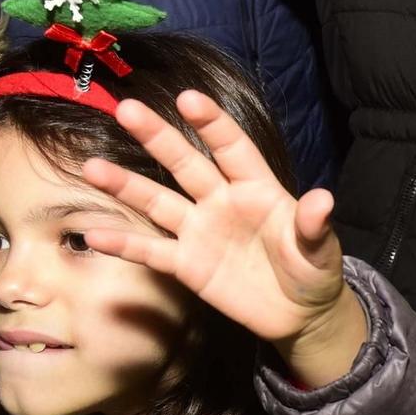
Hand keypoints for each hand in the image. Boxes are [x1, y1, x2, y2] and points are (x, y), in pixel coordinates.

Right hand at [80, 93, 367, 385]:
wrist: (299, 315)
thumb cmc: (313, 272)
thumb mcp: (320, 251)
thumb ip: (314, 226)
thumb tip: (324, 200)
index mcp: (257, 189)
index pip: (232, 148)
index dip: (212, 124)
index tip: (189, 99)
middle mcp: (222, 202)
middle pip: (185, 164)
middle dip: (158, 137)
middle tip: (126, 109)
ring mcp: (201, 231)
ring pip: (158, 202)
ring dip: (126, 186)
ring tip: (92, 168)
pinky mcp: (188, 264)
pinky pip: (152, 252)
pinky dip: (125, 244)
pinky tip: (94, 235)